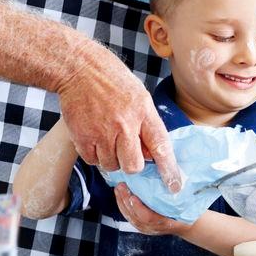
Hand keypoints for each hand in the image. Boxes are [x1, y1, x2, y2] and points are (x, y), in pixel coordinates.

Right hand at [57, 44, 181, 191]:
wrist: (80, 68)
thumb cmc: (112, 81)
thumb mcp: (140, 96)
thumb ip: (146, 125)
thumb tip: (149, 154)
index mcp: (143, 112)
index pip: (161, 146)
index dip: (168, 169)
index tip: (174, 186)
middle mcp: (125, 125)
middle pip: (133, 165)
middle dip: (132, 165)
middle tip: (127, 153)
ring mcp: (103, 132)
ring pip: (112, 166)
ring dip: (111, 159)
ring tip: (107, 138)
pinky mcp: (83, 137)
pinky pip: (93, 161)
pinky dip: (94, 155)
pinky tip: (94, 137)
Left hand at [114, 184, 189, 235]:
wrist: (187, 224)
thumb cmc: (187, 211)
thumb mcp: (184, 203)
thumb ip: (175, 193)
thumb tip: (169, 175)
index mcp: (167, 222)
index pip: (148, 218)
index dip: (139, 208)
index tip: (133, 196)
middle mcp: (155, 228)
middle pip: (135, 217)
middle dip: (125, 201)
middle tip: (121, 186)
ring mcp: (147, 229)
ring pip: (130, 217)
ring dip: (122, 202)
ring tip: (118, 188)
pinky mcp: (142, 227)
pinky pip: (129, 217)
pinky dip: (123, 206)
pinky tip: (120, 196)